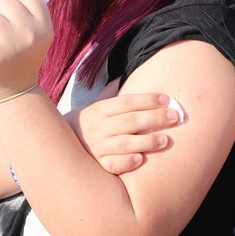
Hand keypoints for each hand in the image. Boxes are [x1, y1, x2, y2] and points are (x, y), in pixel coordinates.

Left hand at [0, 0, 51, 102]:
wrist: (14, 92)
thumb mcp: (35, 37)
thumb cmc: (21, 58)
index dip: (18, 3)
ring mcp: (11, 44)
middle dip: (0, 15)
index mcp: (45, 28)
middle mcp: (31, 34)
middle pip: (7, 3)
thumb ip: (28, 16)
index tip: (16, 19)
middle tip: (3, 34)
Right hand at [66, 80, 180, 174]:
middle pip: (130, 121)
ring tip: (166, 140)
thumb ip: (113, 91)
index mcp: (100, 109)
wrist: (60, 145)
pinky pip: (112, 165)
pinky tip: (141, 159)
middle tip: (175, 117)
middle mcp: (99, 127)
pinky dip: (126, 162)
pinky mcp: (97, 164)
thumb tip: (130, 71)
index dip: (147, 100)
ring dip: (147, 141)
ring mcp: (97, 147)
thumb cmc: (89, 121)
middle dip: (154, 118)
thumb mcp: (97, 103)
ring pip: (124, 143)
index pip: (127, 102)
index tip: (167, 99)